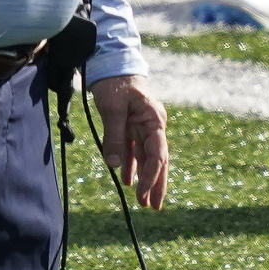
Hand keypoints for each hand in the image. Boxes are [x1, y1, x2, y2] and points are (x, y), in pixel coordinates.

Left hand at [89, 74, 168, 210]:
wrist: (111, 63)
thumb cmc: (115, 81)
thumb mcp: (113, 108)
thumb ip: (115, 136)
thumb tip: (115, 165)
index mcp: (154, 120)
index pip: (157, 154)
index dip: (151, 176)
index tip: (143, 193)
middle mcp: (153, 125)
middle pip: (157, 160)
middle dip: (155, 184)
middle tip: (152, 207)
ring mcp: (143, 126)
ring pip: (146, 157)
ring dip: (143, 178)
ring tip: (141, 200)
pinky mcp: (132, 126)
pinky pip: (134, 149)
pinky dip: (131, 164)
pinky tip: (127, 180)